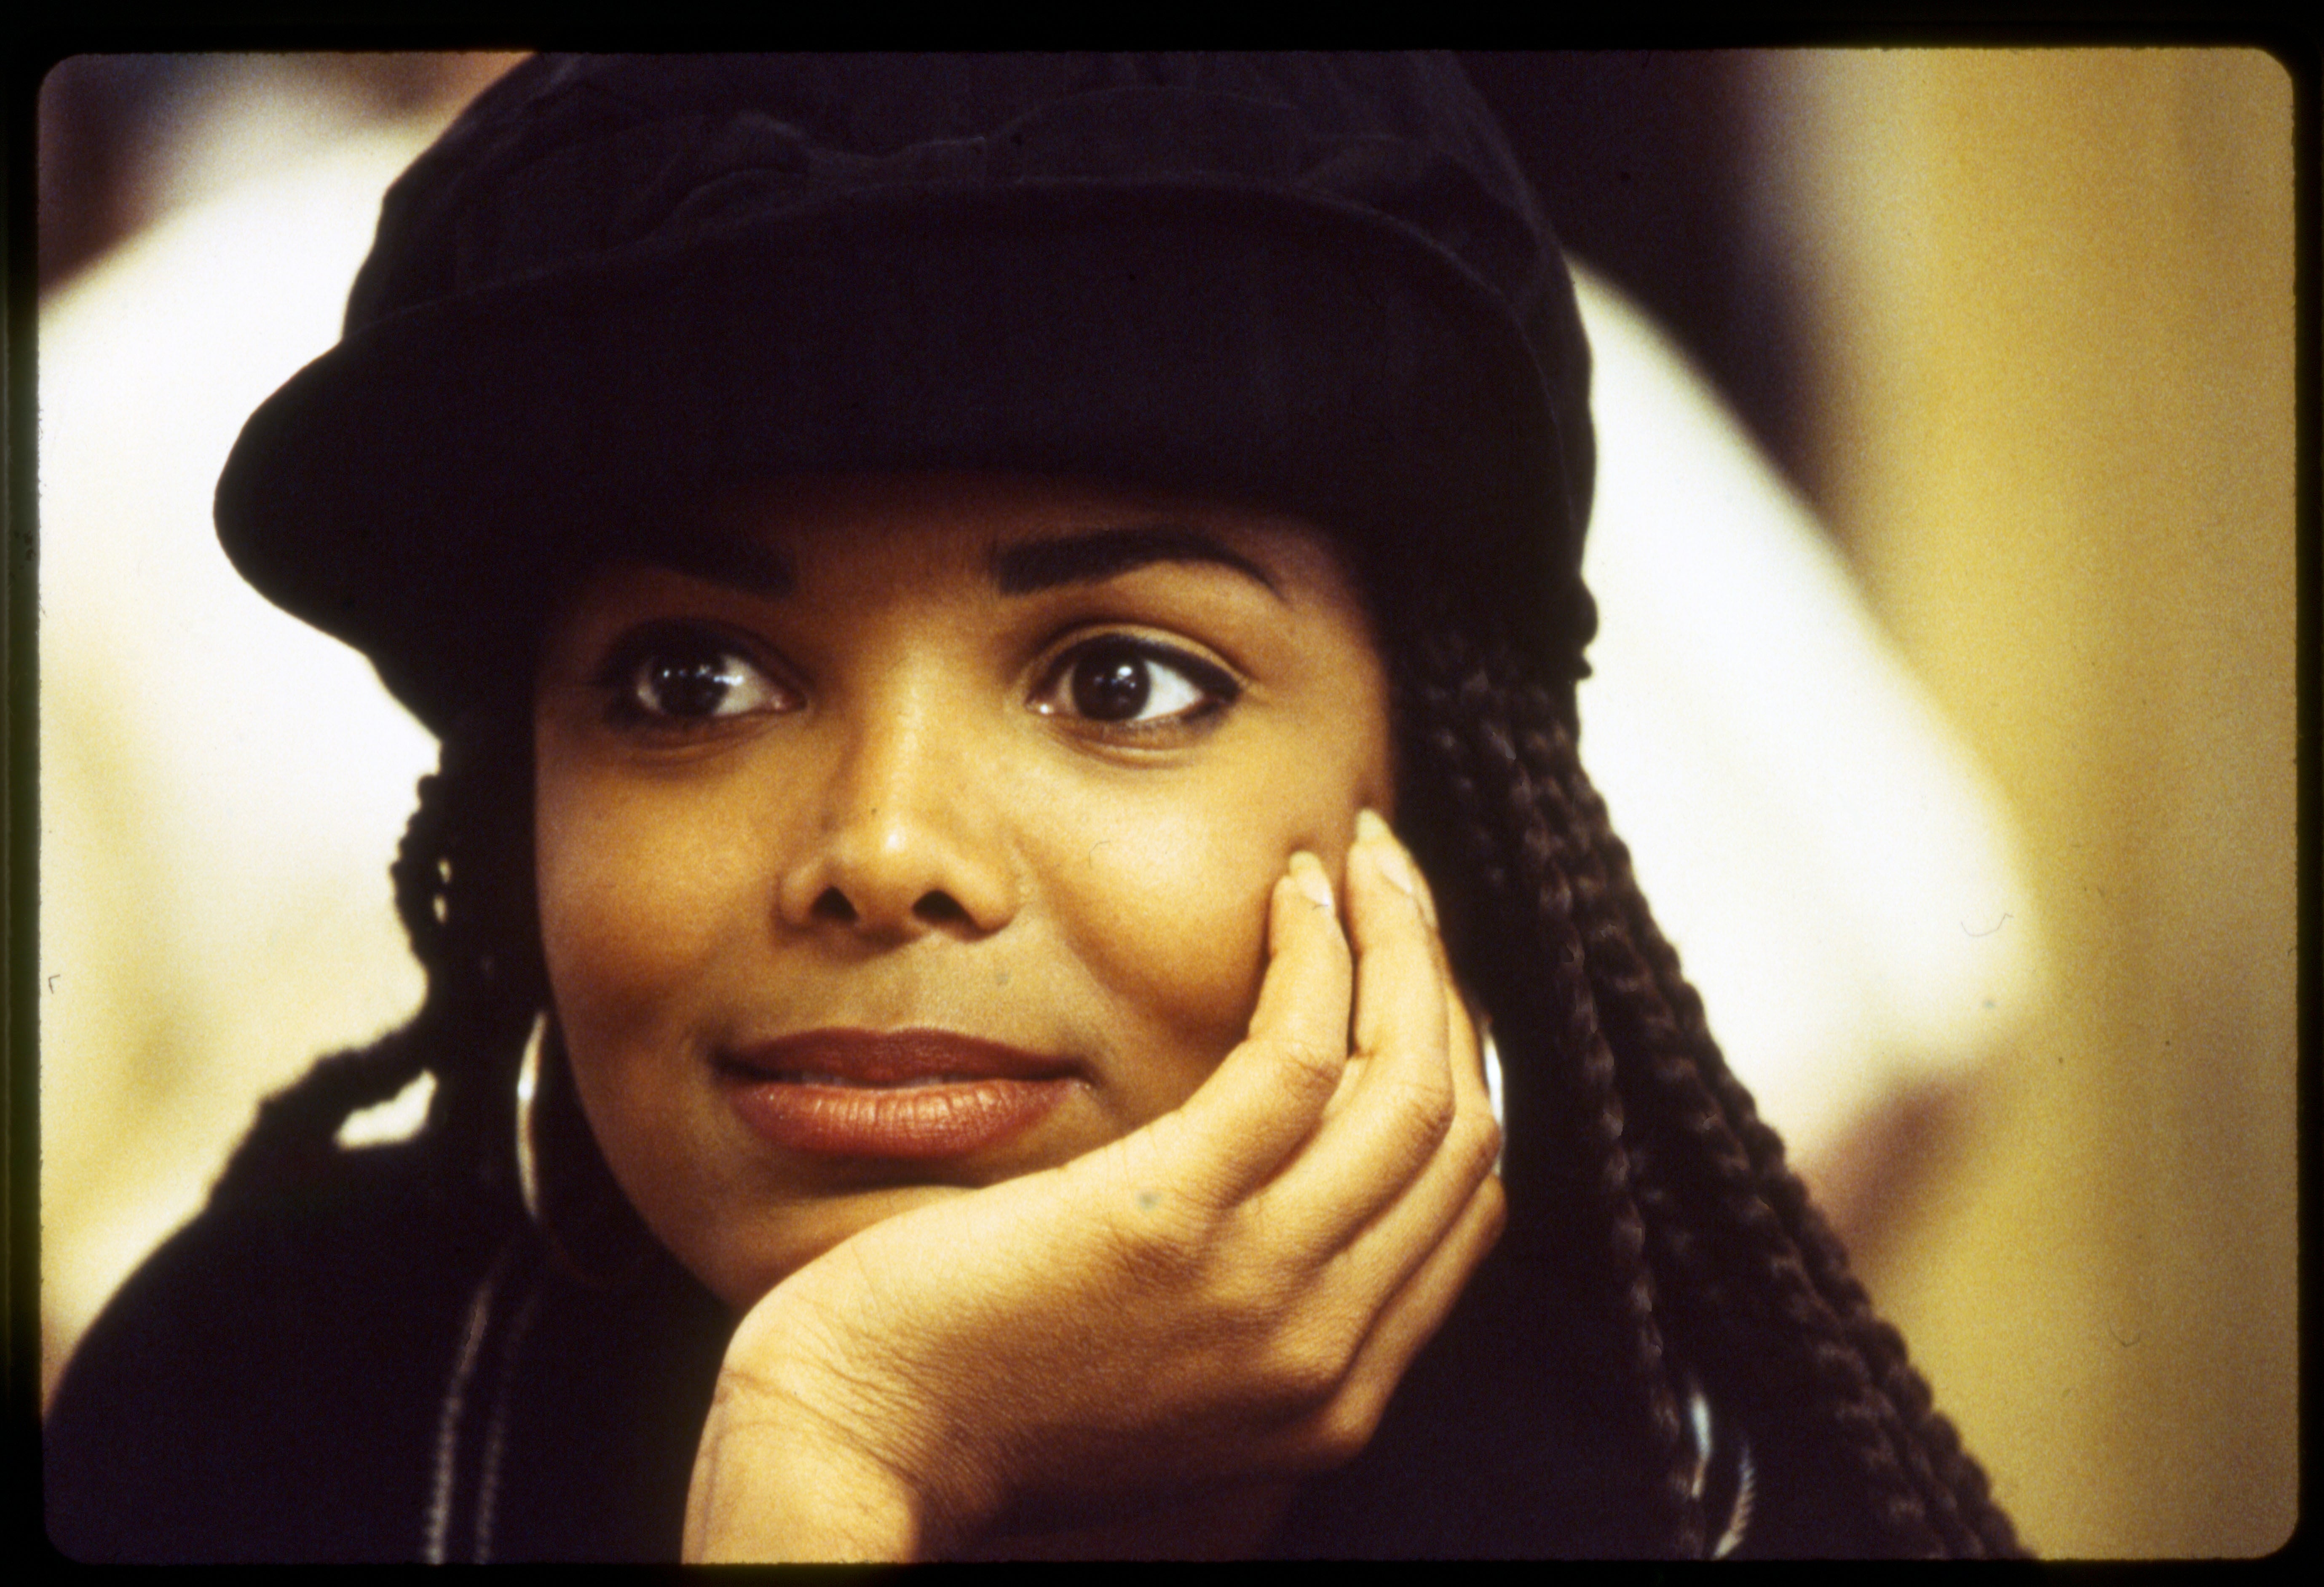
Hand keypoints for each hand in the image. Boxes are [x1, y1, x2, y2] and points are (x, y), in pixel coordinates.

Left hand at [681, 811, 1504, 1560]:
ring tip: (1361, 860)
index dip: (1451, 1071)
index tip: (1407, 980)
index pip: (1459, 1208)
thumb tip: (1299, 1190)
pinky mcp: (1170, 1217)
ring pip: (1406, 1085)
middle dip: (1440, 987)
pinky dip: (1317, 956)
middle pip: (1454, 1135)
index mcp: (1330, 1400)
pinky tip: (1293, 891)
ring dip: (1399, 946)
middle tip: (1394, 884)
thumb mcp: (1164, 1384)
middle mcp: (1324, 1355)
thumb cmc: (975, 1404)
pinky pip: (1297, 1057)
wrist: (855, 1456)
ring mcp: (1259, 1291)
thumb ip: (1252, 1313)